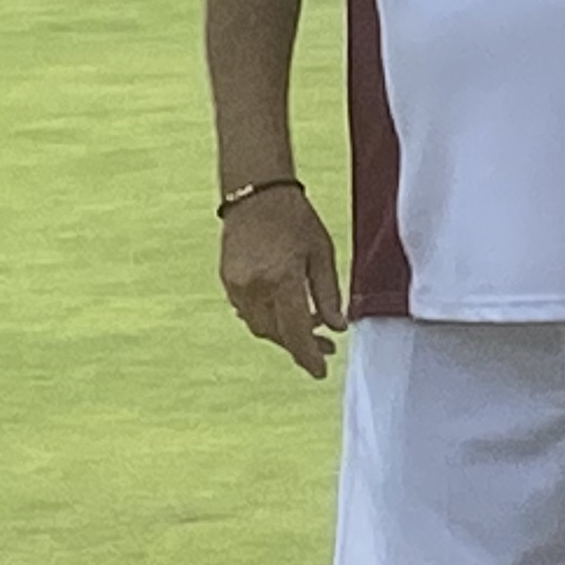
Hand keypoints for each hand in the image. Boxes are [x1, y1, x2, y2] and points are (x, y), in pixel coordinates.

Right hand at [220, 182, 347, 376]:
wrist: (256, 193)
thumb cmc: (295, 218)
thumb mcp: (322, 254)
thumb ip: (328, 294)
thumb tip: (336, 328)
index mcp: (282, 279)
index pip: (296, 332)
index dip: (308, 356)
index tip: (320, 372)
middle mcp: (255, 286)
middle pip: (276, 334)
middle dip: (299, 345)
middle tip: (324, 347)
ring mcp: (237, 284)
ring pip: (259, 326)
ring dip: (283, 333)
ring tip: (308, 328)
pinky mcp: (227, 280)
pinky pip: (247, 312)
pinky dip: (267, 318)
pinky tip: (284, 312)